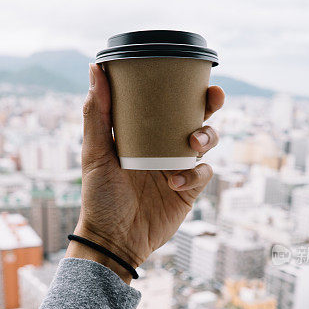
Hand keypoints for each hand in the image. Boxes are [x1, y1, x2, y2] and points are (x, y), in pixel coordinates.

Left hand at [69, 63, 223, 281]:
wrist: (112, 240)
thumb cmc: (99, 196)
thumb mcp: (94, 152)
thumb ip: (96, 113)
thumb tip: (95, 68)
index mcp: (144, 134)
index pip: (168, 103)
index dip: (185, 87)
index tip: (193, 72)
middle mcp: (164, 147)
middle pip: (196, 117)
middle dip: (210, 105)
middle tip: (214, 97)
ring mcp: (178, 168)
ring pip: (206, 143)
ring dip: (207, 136)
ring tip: (193, 141)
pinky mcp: (188, 191)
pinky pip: (202, 175)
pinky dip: (193, 175)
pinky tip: (173, 182)